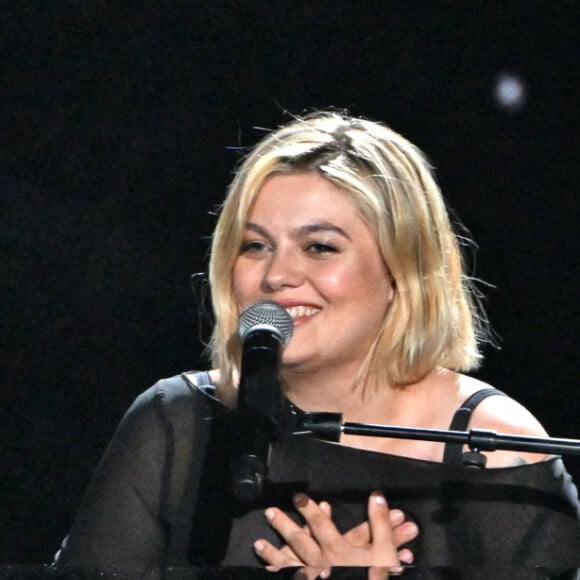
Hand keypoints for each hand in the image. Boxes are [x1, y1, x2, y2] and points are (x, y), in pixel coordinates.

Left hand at [254, 491, 417, 570]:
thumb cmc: (376, 577)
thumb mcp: (385, 552)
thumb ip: (380, 523)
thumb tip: (376, 496)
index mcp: (337, 550)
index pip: (320, 524)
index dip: (309, 508)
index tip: (298, 496)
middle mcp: (321, 563)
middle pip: (299, 541)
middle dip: (284, 525)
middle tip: (270, 512)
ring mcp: (313, 578)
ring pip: (289, 564)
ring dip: (272, 553)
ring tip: (257, 543)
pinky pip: (292, 578)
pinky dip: (279, 573)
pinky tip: (269, 571)